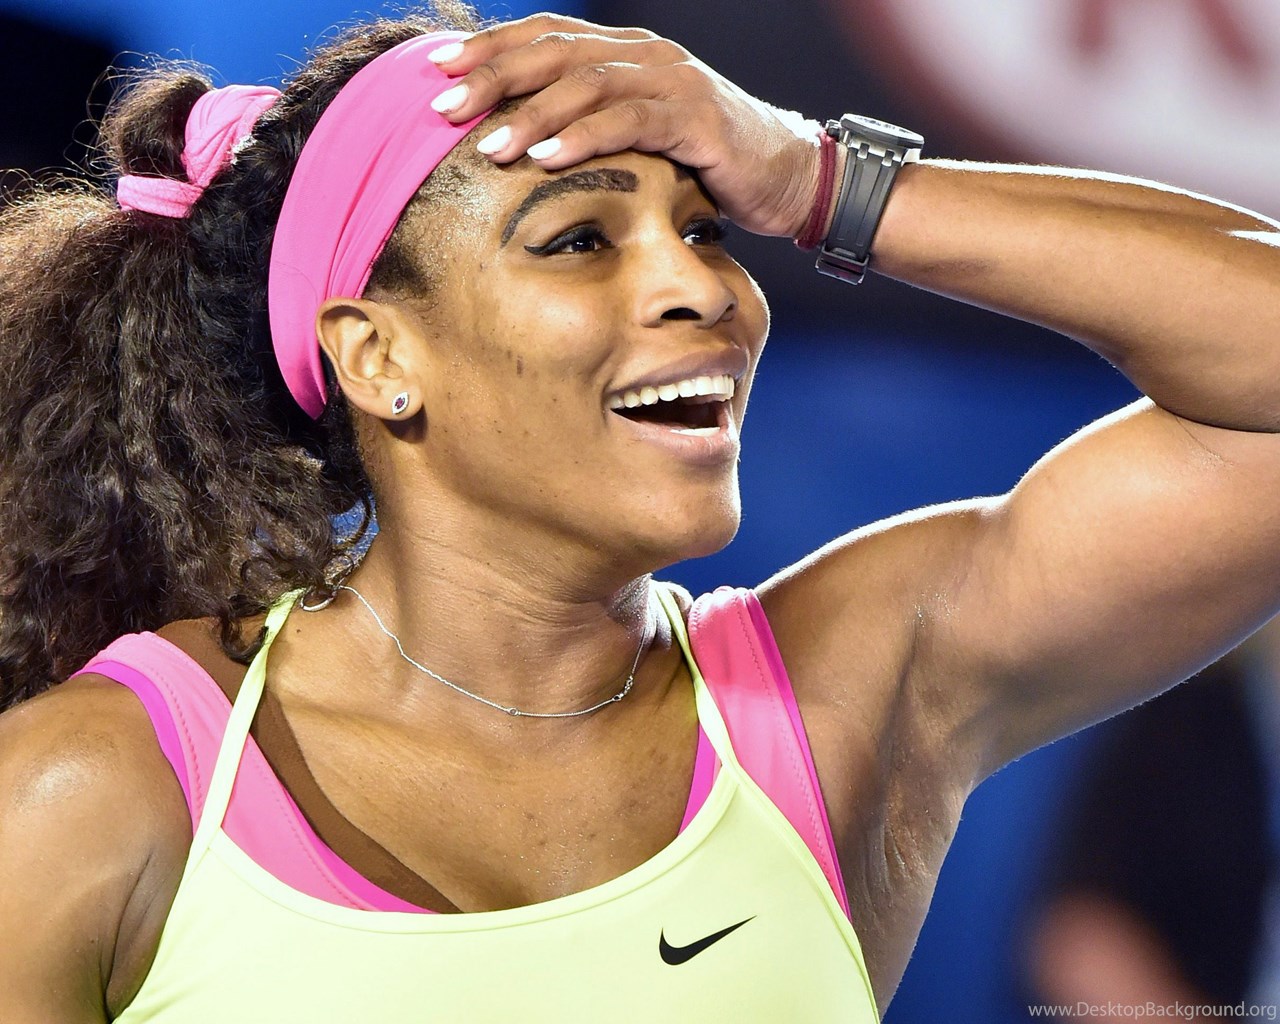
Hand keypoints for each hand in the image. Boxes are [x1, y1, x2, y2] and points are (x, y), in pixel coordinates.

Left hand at [427, 13, 824, 238]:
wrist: (787, 174)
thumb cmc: (704, 164)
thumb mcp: (639, 138)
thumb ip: (592, 128)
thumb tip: (523, 146)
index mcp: (625, 52)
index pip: (545, 37)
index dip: (489, 49)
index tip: (435, 71)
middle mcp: (645, 54)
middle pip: (554, 52)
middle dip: (493, 77)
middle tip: (442, 107)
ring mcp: (672, 80)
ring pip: (585, 85)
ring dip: (530, 114)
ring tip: (487, 144)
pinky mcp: (694, 117)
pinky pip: (628, 121)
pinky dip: (583, 138)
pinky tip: (546, 160)